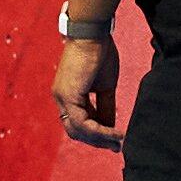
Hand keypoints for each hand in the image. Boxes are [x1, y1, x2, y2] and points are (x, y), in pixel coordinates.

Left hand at [52, 33, 123, 149]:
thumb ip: (106, 106)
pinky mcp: (69, 96)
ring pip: (78, 130)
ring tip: (119, 141)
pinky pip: (83, 123)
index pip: (78, 123)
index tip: (115, 140)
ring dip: (100, 139)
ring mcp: (62, 98)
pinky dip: (100, 131)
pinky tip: (115, 133)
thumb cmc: (99, 53)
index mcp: (68, 95)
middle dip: (97, 141)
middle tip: (116, 146)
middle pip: (76, 131)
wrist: (93, 33)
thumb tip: (111, 126)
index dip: (96, 134)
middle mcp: (61, 99)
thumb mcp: (105, 86)